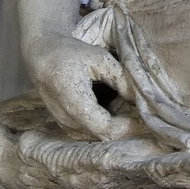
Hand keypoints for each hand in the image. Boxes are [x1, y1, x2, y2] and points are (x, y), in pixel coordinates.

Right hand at [24, 32, 142, 140]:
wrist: (42, 55)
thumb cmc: (71, 53)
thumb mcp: (100, 59)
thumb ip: (121, 79)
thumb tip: (143, 99)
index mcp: (74, 102)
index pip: (106, 128)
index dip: (129, 126)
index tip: (148, 118)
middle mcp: (67, 120)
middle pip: (104, 135)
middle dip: (127, 126)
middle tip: (145, 112)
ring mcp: (65, 125)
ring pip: (98, 135)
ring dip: (117, 125)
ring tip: (132, 106)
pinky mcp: (67, 125)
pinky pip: (91, 131)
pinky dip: (107, 123)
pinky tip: (118, 107)